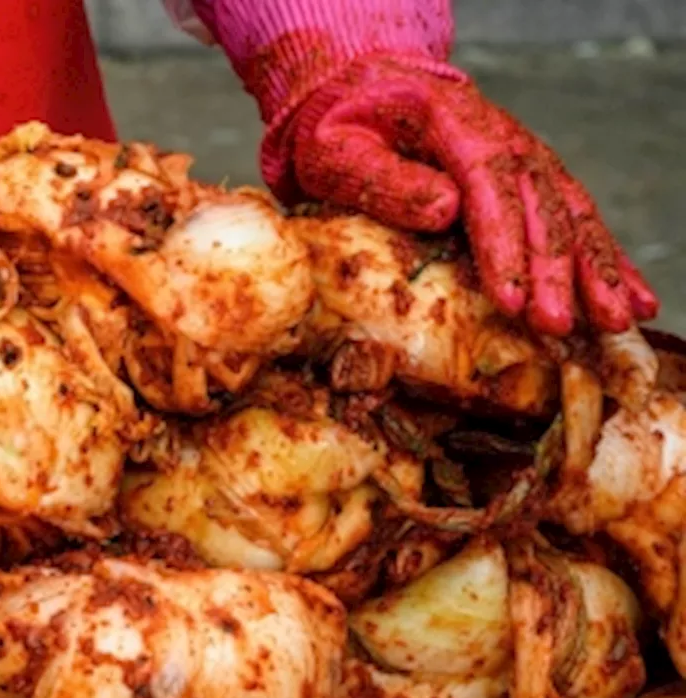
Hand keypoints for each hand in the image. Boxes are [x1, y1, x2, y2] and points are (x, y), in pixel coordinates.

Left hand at [264, 56, 657, 335]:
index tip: (510, 298)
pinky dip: (609, 263)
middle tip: (555, 326)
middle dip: (552, 271)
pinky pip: (580, 223)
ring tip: (611, 322)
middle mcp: (504, 137)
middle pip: (539, 205)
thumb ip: (382, 179)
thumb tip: (445, 209)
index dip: (504, 243)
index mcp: (452, 121)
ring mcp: (527, 160)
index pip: (489, 182)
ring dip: (594, 271)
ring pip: (572, 215)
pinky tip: (633, 302)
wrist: (368, 97)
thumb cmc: (343, 133)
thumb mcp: (338, 150)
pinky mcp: (537, 184)